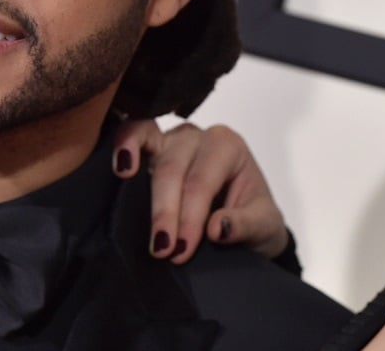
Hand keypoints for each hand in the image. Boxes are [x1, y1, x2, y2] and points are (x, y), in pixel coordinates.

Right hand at [113, 120, 288, 263]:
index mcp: (228, 146)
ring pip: (151, 154)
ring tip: (141, 220)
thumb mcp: (264, 225)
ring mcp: (172, 139)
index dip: (189, 217)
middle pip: (172, 169)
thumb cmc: (255, 216)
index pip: (201, 182)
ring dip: (144, 191)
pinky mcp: (152, 149)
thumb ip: (245, 225)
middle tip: (163, 250)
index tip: (181, 250)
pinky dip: (125, 146)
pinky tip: (120, 168)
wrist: (246, 218)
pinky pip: (135, 135)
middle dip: (166, 212)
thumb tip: (217, 228)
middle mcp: (198, 137)